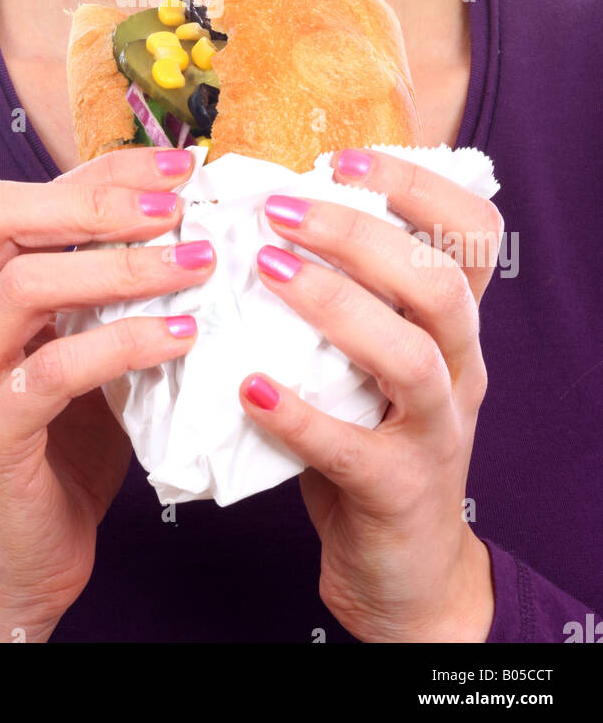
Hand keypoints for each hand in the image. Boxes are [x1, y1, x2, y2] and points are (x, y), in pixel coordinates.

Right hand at [0, 146, 213, 641]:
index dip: (102, 170)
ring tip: (197, 265)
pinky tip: (183, 335)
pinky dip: (125, 343)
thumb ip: (101, 280)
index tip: (178, 165)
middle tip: (176, 207)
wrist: (20, 552)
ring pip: (25, 286)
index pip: (24, 195)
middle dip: (93, 201)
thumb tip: (183, 210)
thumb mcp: (77, 338)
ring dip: (121, 268)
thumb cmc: (61, 432)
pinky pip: (56, 369)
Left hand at [239, 148, 501, 642]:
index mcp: (453, 324)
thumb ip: (344, 294)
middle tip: (279, 210)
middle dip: (359, 235)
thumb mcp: (371, 356)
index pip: (473, 233)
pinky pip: (353, 448)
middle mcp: (459, 367)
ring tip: (264, 272)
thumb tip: (260, 212)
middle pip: (439, 282)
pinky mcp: (397, 489)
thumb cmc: (369, 433)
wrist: (402, 564)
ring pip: (410, 356)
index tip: (342, 159)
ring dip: (335, 305)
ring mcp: (436, 431)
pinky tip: (249, 388)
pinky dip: (299, 415)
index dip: (417, 185)